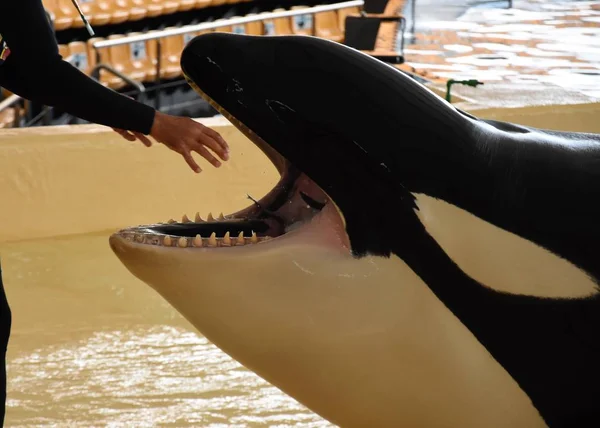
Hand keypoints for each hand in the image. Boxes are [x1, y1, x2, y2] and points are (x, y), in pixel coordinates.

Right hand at [112, 111, 229, 172]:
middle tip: (227, 158)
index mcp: (198, 126)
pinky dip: (194, 165)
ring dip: (212, 159)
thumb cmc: (174, 124)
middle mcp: (195, 133)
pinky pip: (189, 158)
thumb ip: (199, 130)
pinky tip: (199, 170)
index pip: (215, 135)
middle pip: (212, 143)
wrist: (159, 123)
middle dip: (221, 151)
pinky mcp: (180, 147)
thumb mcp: (189, 123)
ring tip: (218, 165)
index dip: (223, 143)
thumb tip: (209, 136)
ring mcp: (187, 140)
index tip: (228, 150)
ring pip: (203, 151)